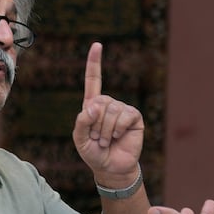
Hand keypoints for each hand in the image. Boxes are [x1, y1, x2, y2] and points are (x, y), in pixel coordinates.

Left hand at [72, 42, 144, 184]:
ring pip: (111, 110)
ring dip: (105, 130)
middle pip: (99, 102)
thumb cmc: (93, 153)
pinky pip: (125, 115)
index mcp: (93, 105)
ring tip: (106, 141)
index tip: (97, 45)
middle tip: (97, 139)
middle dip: (95, 124)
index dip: (95, 63)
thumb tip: (93, 106)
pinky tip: (118, 137)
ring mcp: (122, 109)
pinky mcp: (134, 117)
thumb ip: (81, 122)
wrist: (111, 168)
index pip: (94, 80)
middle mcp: (108, 104)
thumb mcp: (79, 139)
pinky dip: (118, 128)